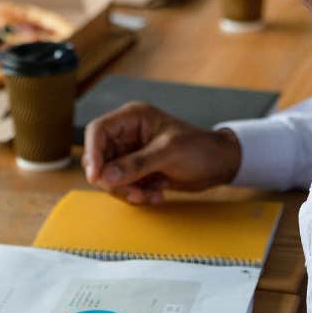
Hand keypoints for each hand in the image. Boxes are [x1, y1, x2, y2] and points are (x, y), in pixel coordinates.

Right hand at [82, 101, 241, 204]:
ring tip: (152, 194)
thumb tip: (104, 177)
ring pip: (108, 178)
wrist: (218, 165)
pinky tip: (157, 194)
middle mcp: (127, 134)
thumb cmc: (200, 149)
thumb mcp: (169, 153)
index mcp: (133, 117)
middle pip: (99, 160)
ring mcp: (130, 153)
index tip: (97, 178)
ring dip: (128, 191)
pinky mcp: (135, 171)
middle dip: (115, 181)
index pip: (97, 131)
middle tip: (136, 194)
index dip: (92, 154)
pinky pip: (121, 187)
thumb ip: (137, 164)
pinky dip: (136, 195)